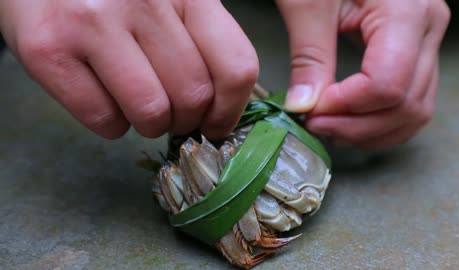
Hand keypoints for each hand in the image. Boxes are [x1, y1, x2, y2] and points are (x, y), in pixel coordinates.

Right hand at [0, 0, 257, 138]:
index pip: (235, 66)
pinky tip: (103, 99)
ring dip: (148, 124)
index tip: (216, 124)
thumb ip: (200, 40)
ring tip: (135, 105)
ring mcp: (93, 21)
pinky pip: (104, 119)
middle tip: (168, 112)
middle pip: (193, 96)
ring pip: (151, 113)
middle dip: (183, 120)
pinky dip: (109, 124)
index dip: (229, 110)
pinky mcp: (48, 47)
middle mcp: (143, 0)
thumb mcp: (170, 0)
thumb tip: (221, 106)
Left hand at [276, 0, 449, 148]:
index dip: (345, 107)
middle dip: (357, 127)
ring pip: (415, 110)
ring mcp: (428, 40)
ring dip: (370, 131)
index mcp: (406, 12)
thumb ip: (309, 55)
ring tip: (330, 128)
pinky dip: (381, 120)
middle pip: (405, 105)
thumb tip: (303, 106)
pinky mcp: (416, 50)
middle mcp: (429, 28)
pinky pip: (411, 99)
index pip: (386, 85)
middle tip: (315, 126)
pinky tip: (350, 121)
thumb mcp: (309, 2)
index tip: (310, 110)